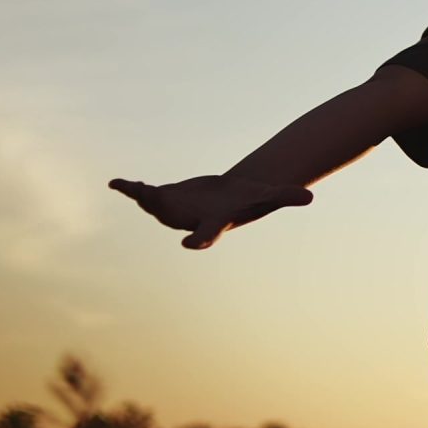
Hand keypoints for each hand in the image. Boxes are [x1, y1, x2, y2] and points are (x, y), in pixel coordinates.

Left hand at [108, 175, 313, 249]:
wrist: (227, 198)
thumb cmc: (250, 198)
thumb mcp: (268, 195)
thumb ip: (286, 196)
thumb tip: (311, 196)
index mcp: (214, 222)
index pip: (207, 233)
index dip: (199, 239)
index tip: (189, 244)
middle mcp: (189, 220)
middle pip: (172, 217)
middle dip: (160, 207)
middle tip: (150, 196)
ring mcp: (173, 209)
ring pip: (153, 204)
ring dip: (143, 196)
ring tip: (133, 187)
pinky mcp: (164, 197)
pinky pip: (144, 194)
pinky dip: (131, 188)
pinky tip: (116, 182)